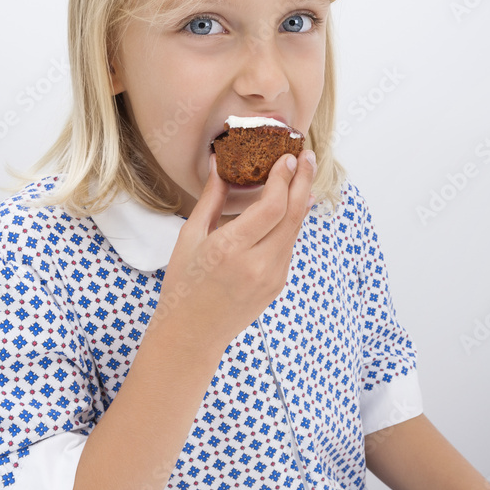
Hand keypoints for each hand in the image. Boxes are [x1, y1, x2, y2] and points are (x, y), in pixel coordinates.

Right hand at [153, 150, 316, 351]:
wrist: (192, 333)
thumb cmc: (184, 283)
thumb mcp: (190, 236)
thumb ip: (211, 197)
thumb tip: (219, 162)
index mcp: (230, 249)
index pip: (272, 206)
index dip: (284, 178)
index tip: (287, 157)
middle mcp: (257, 264)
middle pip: (293, 214)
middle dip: (303, 180)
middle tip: (306, 156)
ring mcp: (271, 277)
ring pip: (295, 230)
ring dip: (300, 200)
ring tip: (301, 175)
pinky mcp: (277, 285)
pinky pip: (288, 246)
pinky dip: (290, 222)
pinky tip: (288, 207)